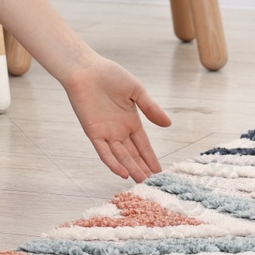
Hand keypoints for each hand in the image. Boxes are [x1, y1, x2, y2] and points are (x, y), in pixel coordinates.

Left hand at [62, 56, 171, 181]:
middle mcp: (119, 130)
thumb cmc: (110, 75)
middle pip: (133, 154)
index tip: (160, 172)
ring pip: (121, 156)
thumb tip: (168, 124)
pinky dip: (113, 162)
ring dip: (131, 169)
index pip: (143, 145)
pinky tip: (122, 173)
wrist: (86, 69)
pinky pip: (103, 152)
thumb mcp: (136, 91)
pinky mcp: (93, 132)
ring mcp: (106, 133)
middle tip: (152, 185)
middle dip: (142, 168)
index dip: (151, 158)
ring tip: (141, 183)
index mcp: (130, 120)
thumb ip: (151, 108)